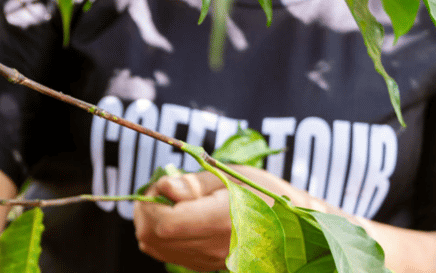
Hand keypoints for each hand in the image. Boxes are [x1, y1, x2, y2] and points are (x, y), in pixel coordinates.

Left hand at [133, 165, 335, 270]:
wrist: (292, 227)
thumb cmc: (265, 192)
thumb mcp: (232, 175)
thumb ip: (195, 183)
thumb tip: (165, 187)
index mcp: (221, 221)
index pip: (165, 223)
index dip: (153, 201)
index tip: (164, 183)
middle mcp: (211, 247)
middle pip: (152, 237)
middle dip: (146, 210)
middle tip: (163, 189)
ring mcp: (207, 260)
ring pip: (153, 247)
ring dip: (150, 221)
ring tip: (170, 201)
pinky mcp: (204, 265)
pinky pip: (166, 252)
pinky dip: (160, 233)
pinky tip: (177, 216)